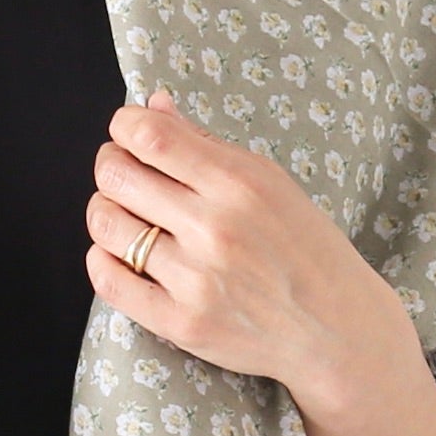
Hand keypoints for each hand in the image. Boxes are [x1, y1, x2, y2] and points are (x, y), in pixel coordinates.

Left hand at [84, 90, 426, 413]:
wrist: (335, 329)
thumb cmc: (305, 249)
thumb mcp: (271, 183)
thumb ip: (206, 145)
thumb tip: (153, 106)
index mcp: (238, 184)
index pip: (151, 136)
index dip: (124, 127)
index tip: (125, 132)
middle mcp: (214, 228)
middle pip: (118, 176)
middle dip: (110, 165)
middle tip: (120, 173)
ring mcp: (195, 279)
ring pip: (107, 226)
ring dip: (104, 212)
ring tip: (120, 214)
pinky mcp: (181, 322)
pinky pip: (110, 282)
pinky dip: (101, 260)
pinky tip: (115, 254)